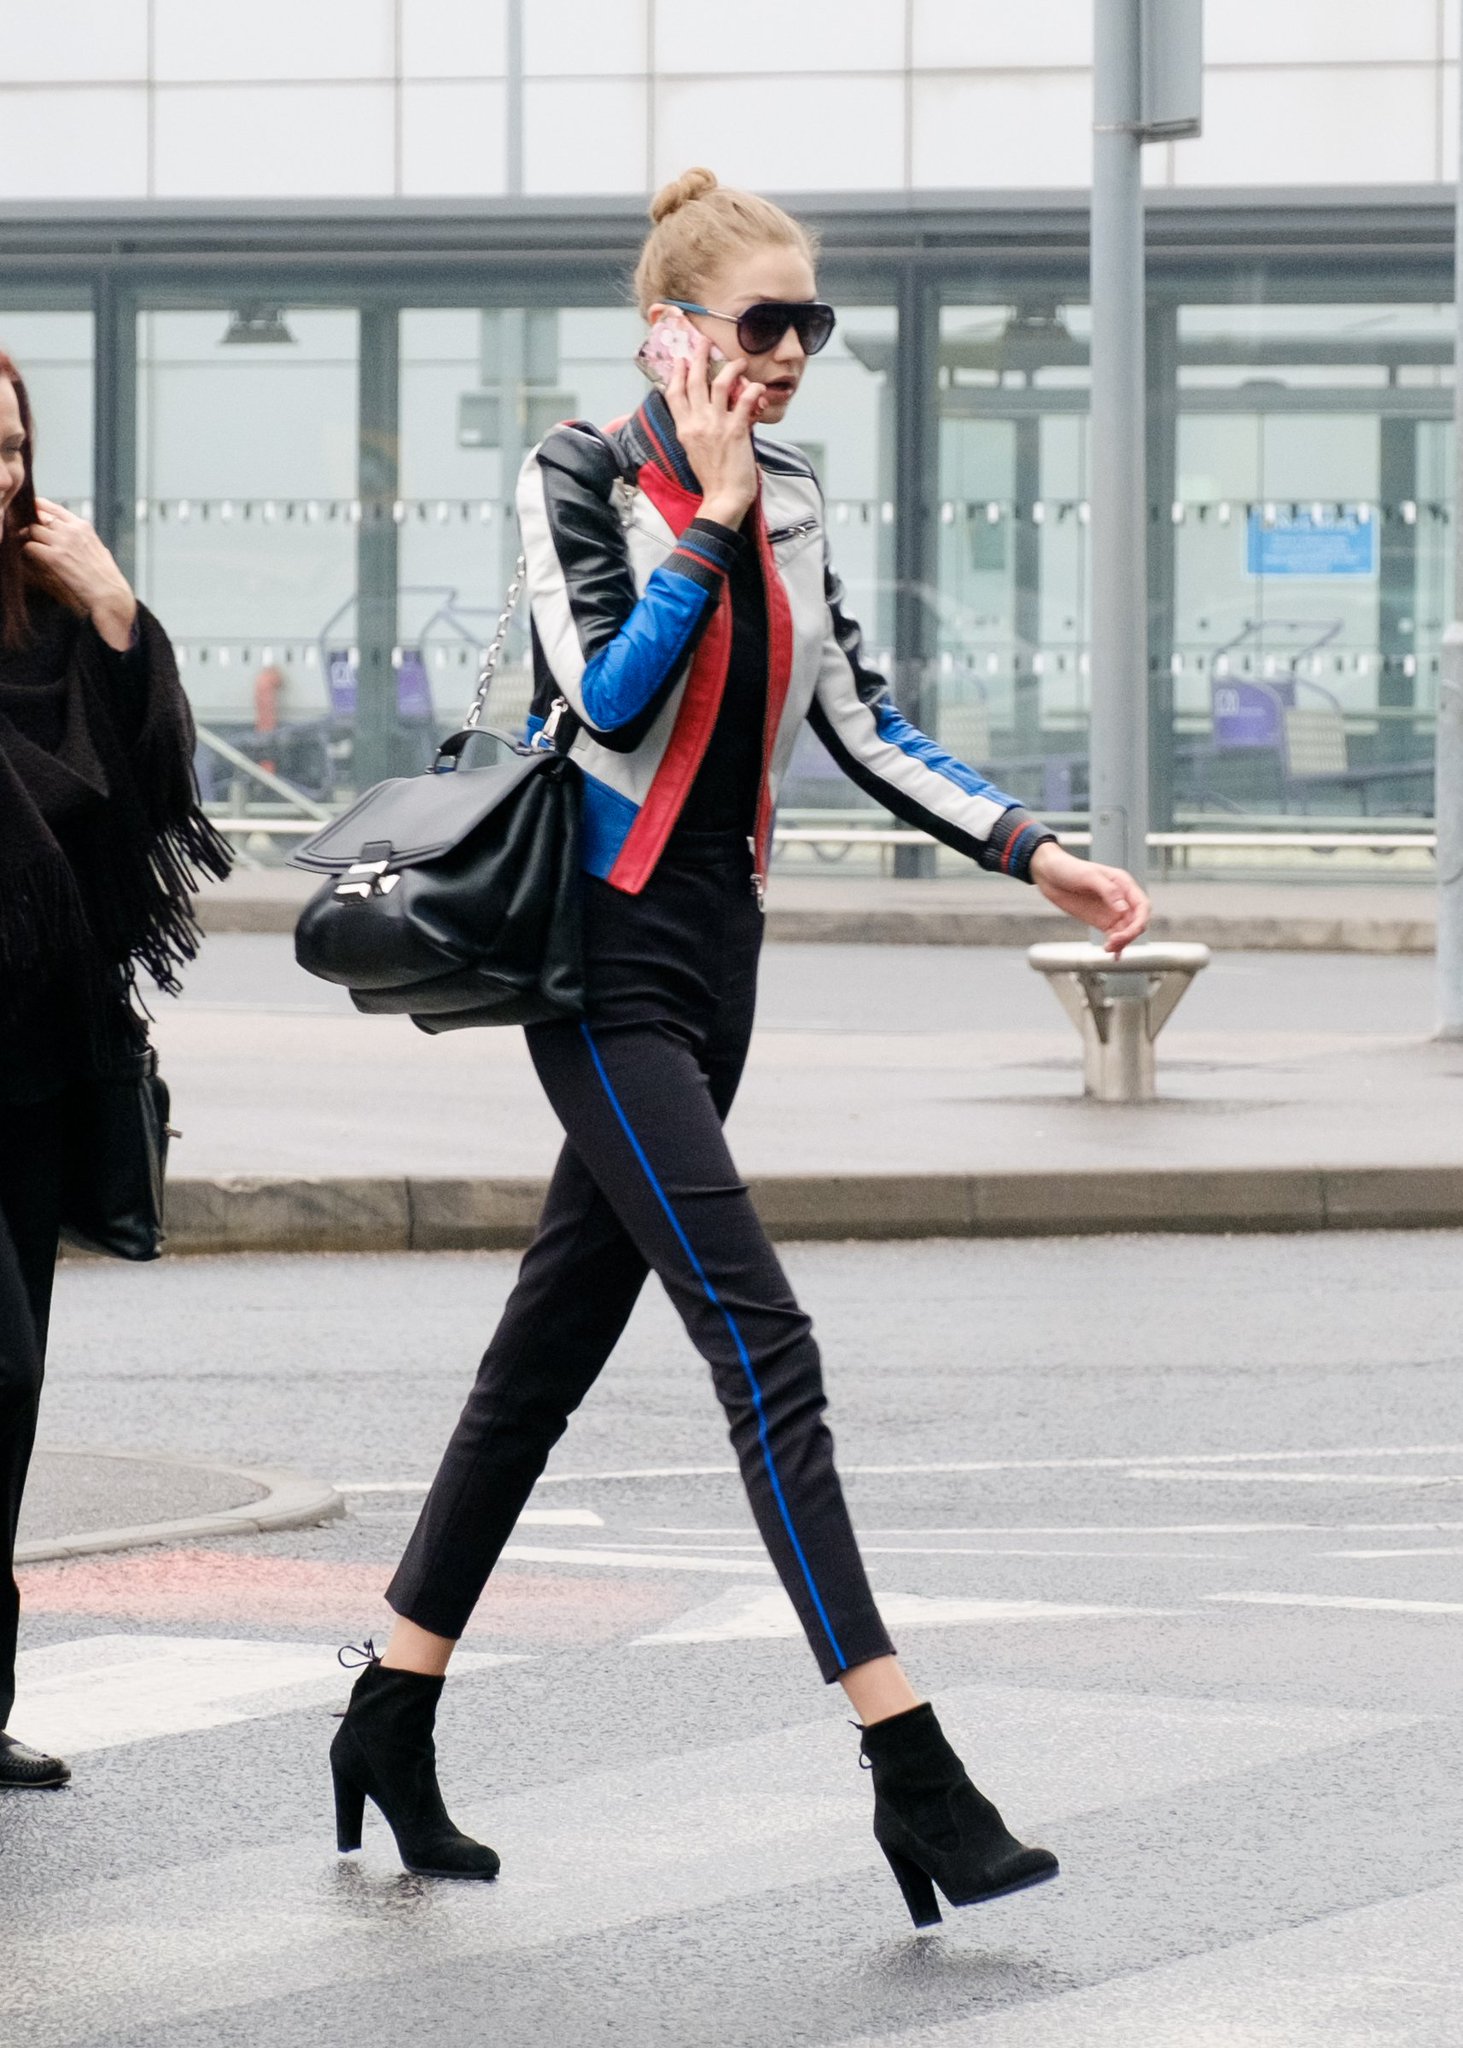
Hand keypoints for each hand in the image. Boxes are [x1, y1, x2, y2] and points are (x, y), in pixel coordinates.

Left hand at [23, 498, 136, 648]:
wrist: (110, 594)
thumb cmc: (106, 577)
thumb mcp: (98, 549)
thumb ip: (82, 538)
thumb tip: (70, 536)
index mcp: (82, 526)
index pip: (53, 508)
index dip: (38, 509)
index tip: (32, 514)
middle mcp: (72, 530)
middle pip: (39, 517)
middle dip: (32, 526)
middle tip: (28, 537)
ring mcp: (62, 543)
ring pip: (32, 530)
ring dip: (28, 539)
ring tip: (30, 549)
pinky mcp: (55, 557)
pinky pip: (30, 547)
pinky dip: (28, 552)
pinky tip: (32, 560)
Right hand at [662, 331, 765, 526]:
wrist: (723, 499)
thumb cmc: (712, 479)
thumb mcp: (694, 451)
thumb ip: (696, 429)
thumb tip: (703, 414)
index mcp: (684, 428)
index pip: (674, 394)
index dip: (676, 373)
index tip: (679, 359)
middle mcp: (697, 423)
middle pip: (694, 381)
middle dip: (698, 357)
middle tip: (704, 342)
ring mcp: (716, 425)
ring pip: (720, 384)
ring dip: (731, 368)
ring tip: (739, 361)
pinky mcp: (736, 430)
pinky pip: (745, 400)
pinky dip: (753, 390)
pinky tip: (758, 386)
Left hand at [1029, 842, 1149, 955]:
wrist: (1049, 874)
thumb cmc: (1069, 868)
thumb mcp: (1088, 876)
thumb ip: (1108, 891)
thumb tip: (1123, 909)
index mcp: (1123, 884)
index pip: (1142, 906)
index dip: (1140, 921)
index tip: (1130, 932)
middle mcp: (1121, 899)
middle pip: (1136, 922)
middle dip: (1129, 935)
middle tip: (1113, 942)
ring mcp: (1112, 912)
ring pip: (1126, 932)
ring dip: (1122, 943)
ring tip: (1107, 948)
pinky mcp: (1101, 921)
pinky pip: (1114, 936)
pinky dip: (1116, 946)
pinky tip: (1113, 955)